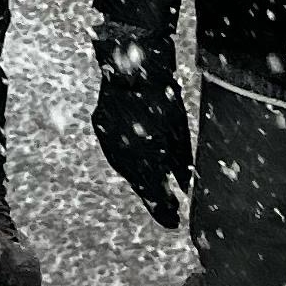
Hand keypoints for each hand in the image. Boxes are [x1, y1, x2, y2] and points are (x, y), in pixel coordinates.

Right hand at [91, 30, 191, 228]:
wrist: (132, 62)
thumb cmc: (162, 97)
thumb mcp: (179, 132)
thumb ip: (180, 163)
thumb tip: (185, 186)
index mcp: (142, 160)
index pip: (154, 197)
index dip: (165, 213)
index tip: (176, 222)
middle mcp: (121, 156)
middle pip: (140, 185)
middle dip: (156, 197)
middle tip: (171, 208)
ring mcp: (108, 142)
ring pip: (127, 170)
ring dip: (142, 178)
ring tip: (158, 185)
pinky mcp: (101, 127)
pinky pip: (116, 151)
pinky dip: (130, 159)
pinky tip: (139, 160)